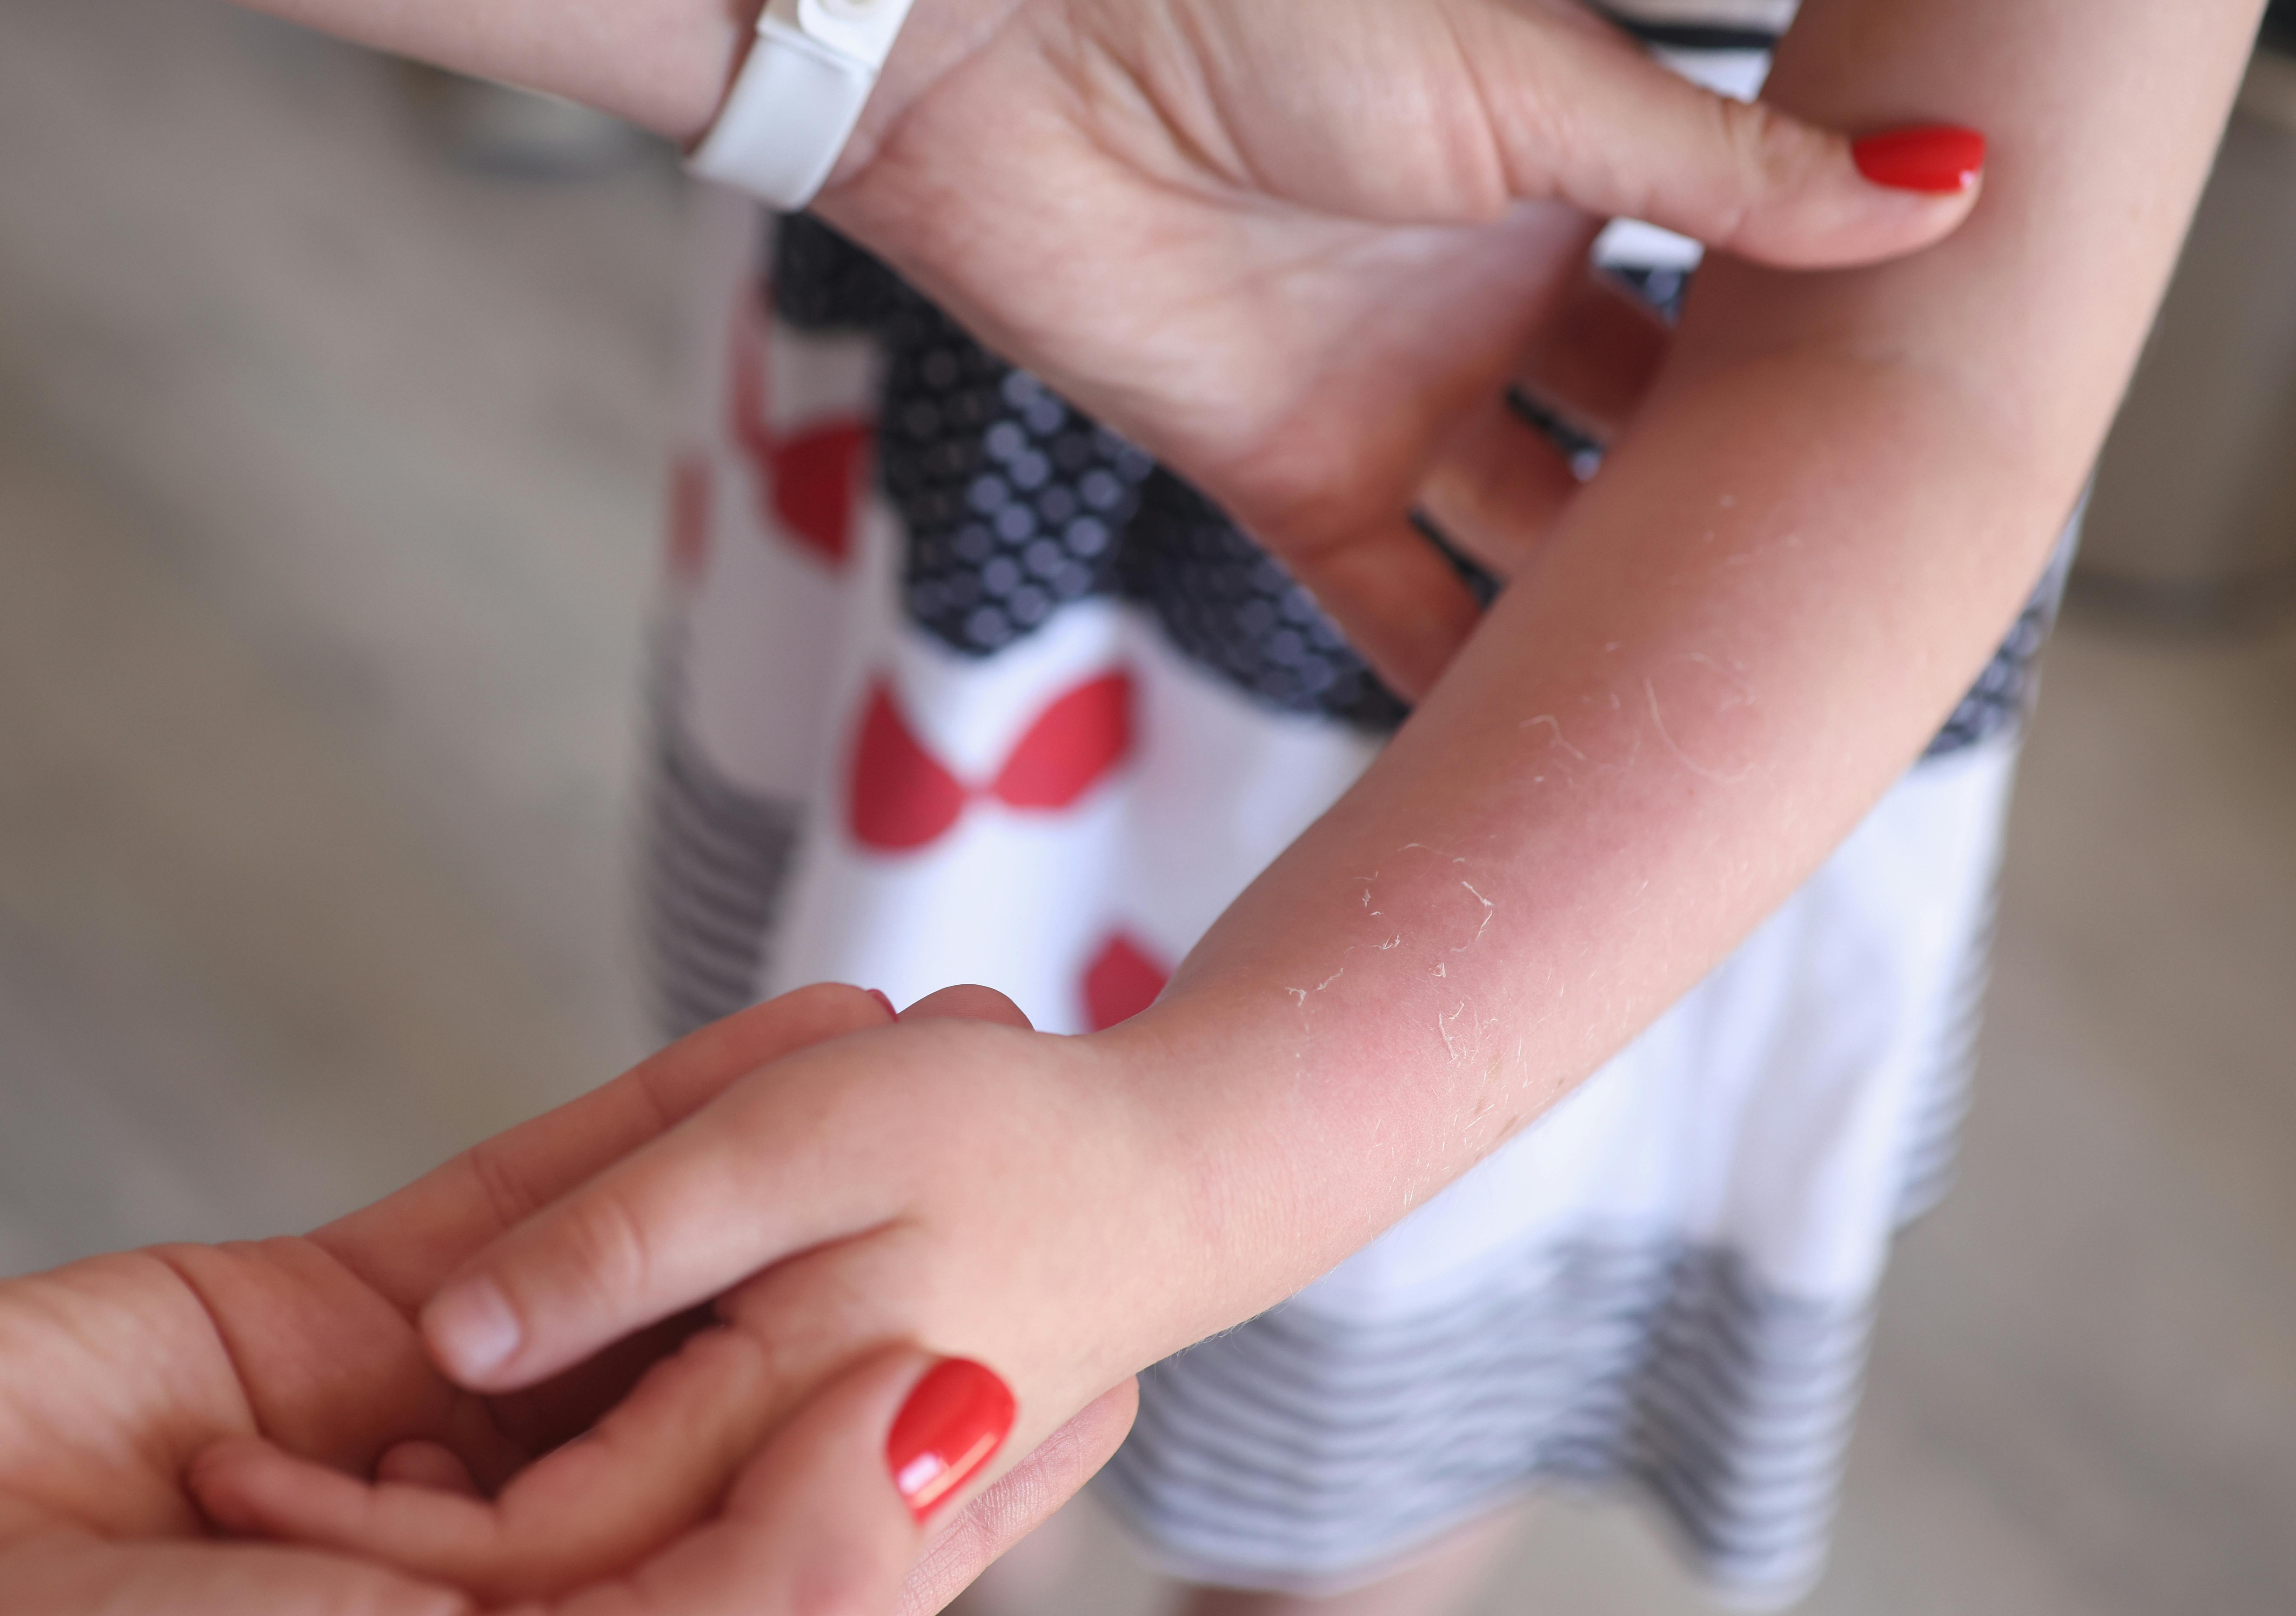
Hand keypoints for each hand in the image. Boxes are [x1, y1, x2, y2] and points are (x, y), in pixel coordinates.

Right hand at [0, 986, 1129, 1615]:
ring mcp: (425, 1438)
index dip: (952, 1493)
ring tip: (932, 1056)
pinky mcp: (334, 1322)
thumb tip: (923, 1439)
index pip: (801, 1580)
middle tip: (1051, 1174)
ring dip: (785, 1184)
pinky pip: (528, 1213)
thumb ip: (721, 1584)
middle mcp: (515, 1574)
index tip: (1106, 1380)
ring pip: (650, 1296)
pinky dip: (646, 1128)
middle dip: (887, 1308)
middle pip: (742, 1427)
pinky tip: (776, 1039)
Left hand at [826, 0, 1979, 690]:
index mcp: (1579, 176)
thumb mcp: (1535, 85)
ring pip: (1536, 536)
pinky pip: (1394, 604)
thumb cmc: (1272, 12)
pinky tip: (1551, 746)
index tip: (1938, 461)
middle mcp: (1499, 294)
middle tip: (1850, 615)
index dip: (1823, 375)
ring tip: (1725, 704)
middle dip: (1730, 515)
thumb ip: (1728, 170)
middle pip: (1648, 436)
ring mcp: (1399, 392)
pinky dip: (1459, 675)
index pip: (1736, 296)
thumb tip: (1945, 189)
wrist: (1030, 55)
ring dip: (1611, 611)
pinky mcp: (1290, 477)